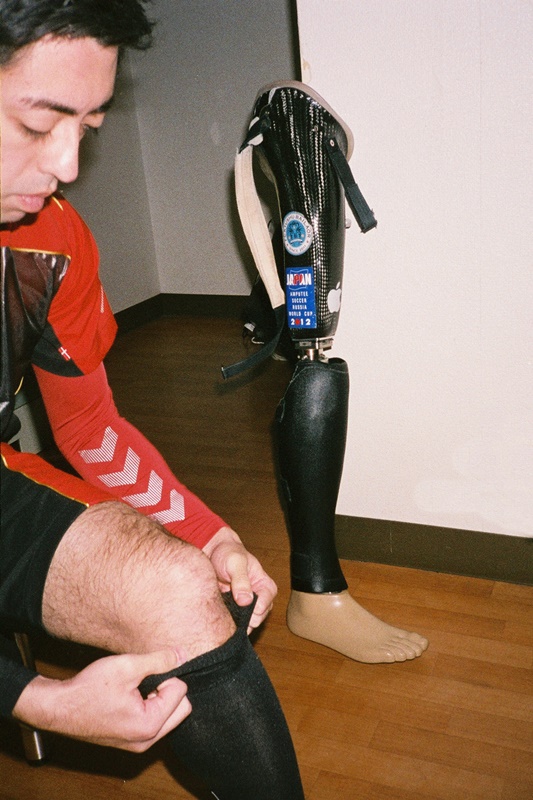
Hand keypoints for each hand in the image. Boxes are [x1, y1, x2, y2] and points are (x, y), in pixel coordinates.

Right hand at [13, 649, 190, 751]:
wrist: (59, 707)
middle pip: (181, 708)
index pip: (181, 693)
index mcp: (149, 725)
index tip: (143, 673)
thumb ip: (160, 661)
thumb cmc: (89, 688)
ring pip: (170, 715)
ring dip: (159, 698)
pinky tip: (130, 698)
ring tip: (135, 689)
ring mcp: (138, 744)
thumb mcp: (127, 666)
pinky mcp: (131, 741)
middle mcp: (146, 741)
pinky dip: (150, 707)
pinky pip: (156, 722)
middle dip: (168, 690)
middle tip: (143, 681)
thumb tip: (184, 655)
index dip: (166, 676)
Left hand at [203, 527, 276, 631]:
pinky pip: (234, 625)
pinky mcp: (235, 611)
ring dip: (234, 621)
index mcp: (266, 586)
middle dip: (243, 616)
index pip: (264, 606)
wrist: (213, 553)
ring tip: (223, 607)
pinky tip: (220, 612)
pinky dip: (227, 623)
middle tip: (228, 605)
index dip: (252, 608)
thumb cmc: (228, 553)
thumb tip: (246, 601)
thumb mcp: (235, 562)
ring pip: (246, 625)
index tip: (238, 602)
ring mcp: (247, 607)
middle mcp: (260, 599)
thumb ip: (241, 580)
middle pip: (256, 620)